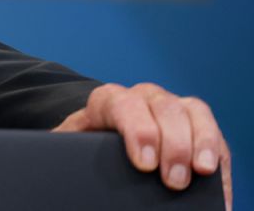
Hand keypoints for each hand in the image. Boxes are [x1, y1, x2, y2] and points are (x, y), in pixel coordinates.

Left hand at [54, 82, 229, 209]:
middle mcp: (143, 97)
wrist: (98, 140)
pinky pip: (212, 131)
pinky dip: (216, 154)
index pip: (122, 104)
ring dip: (200, 142)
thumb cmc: (83, 147)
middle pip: (163, 109)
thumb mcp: (71, 148)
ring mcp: (172, 107)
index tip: (143, 163)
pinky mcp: (196, 124)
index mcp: (108, 101)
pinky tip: (215, 179)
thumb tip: (61, 170)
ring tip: (201, 173)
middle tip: (173, 181)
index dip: (136, 130)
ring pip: (192, 112)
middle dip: (171, 145)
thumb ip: (68, 153)